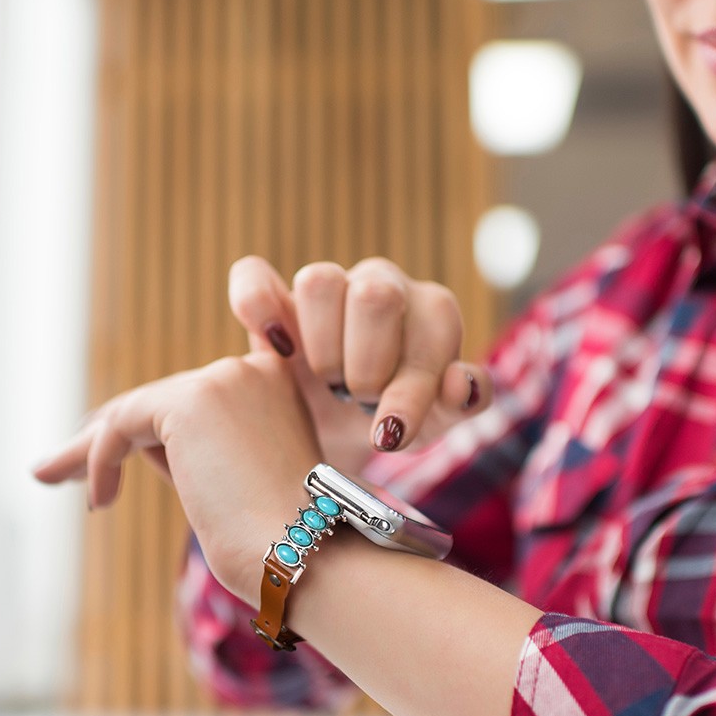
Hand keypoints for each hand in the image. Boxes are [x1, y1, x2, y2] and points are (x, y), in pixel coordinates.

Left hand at [32, 352, 321, 601]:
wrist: (305, 556)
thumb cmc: (281, 541)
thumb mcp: (238, 483)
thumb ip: (195, 452)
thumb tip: (124, 443)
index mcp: (275, 387)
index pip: (195, 395)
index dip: (147, 419)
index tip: (104, 443)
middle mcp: (253, 369)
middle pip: (160, 401)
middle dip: (109, 438)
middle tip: (60, 468)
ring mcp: (225, 380)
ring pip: (136, 411)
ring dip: (89, 449)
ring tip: (49, 474)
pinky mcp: (192, 401)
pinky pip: (122, 424)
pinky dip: (98, 459)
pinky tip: (98, 499)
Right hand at [228, 255, 492, 469]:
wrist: (333, 433)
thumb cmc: (391, 421)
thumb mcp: (431, 424)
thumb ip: (458, 405)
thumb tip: (461, 383)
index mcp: (433, 311)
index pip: (433, 328)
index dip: (409, 389)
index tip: (388, 437)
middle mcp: (383, 284)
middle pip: (376, 295)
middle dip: (366, 366)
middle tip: (359, 401)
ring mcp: (327, 285)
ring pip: (320, 282)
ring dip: (321, 348)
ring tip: (326, 382)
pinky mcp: (273, 296)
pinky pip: (253, 277)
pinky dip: (257, 306)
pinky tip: (276, 347)